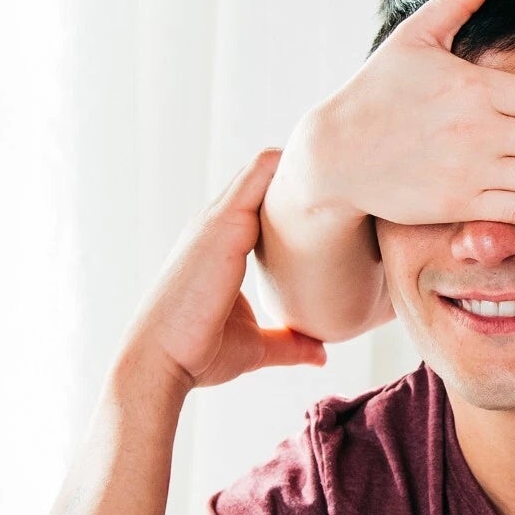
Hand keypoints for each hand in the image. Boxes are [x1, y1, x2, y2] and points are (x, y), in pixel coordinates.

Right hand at [119, 150, 328, 392]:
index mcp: (226, 245)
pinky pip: (258, 177)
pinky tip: (327, 159)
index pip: (264, 206)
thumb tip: (322, 353)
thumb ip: (290, 342)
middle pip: (266, 180)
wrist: (161, 361)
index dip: (299, 201)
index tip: (342, 194)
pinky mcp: (222, 224)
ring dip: (301, 163)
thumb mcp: (256, 345)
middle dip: (306, 174)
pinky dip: (287, 166)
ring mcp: (218, 221)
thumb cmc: (200, 353)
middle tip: (353, 166)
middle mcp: (220, 225)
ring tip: (346, 153)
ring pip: (263, 171)